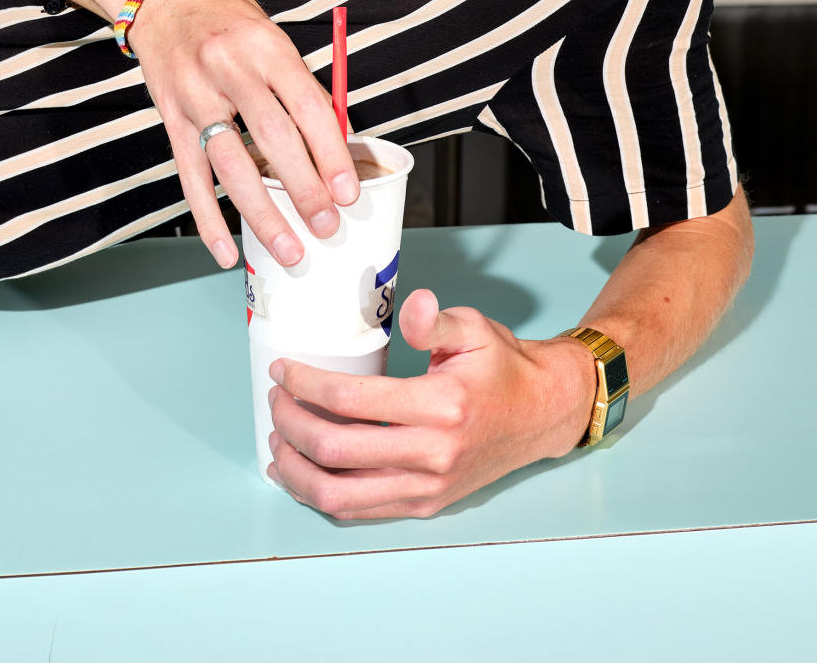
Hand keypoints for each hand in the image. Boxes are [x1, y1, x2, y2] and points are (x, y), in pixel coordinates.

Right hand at [126, 0, 357, 270]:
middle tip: (327, 226)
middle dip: (304, 189)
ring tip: (290, 248)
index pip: (308, 106)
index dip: (331, 153)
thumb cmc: (229, 21)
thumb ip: (300, 89)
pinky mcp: (170, 118)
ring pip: (231, 166)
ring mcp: (195, 96)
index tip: (348, 191)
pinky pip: (190, 177)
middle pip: (272, 139)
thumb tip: (337, 145)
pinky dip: (208, 219)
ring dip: (263, 214)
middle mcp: (230, 69)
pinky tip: (226, 250)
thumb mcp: (272, 39)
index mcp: (267, 47)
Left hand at [266, 288, 596, 518]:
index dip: (306, 385)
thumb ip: (436, 321)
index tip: (283, 370)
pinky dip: (321, 495)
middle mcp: (432, 454)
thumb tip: (414, 306)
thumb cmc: (502, 367)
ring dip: (296, 470)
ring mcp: (427, 487)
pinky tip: (301, 474)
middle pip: (336, 452)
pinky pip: (360, 510)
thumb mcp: (474, 329)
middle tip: (275, 400)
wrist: (541, 413)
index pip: (353, 401)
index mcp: (441, 405)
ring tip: (278, 440)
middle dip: (291, 424)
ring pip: (340, 495)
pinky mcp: (424, 504)